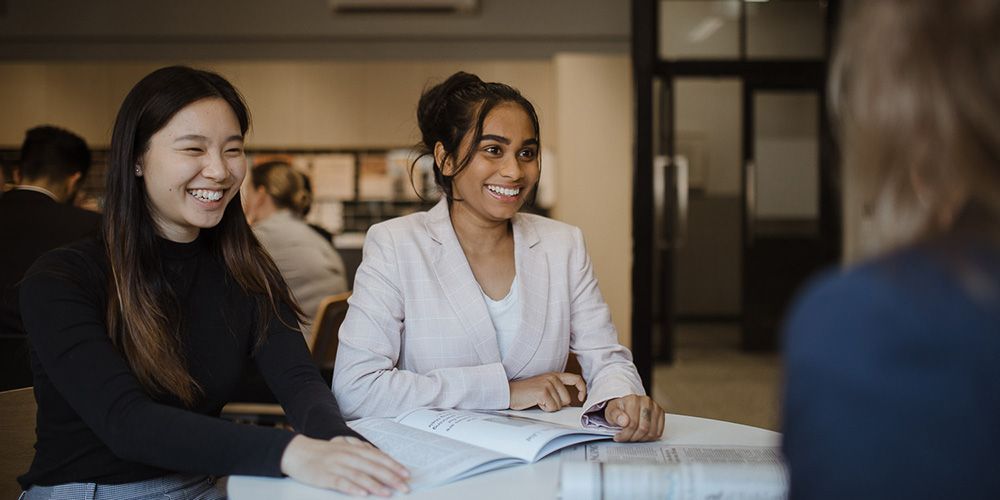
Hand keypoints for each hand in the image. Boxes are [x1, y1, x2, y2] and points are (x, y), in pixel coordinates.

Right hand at [280, 434, 409, 496]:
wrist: (297, 452)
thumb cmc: (323, 453)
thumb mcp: (343, 449)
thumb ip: (360, 454)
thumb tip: (380, 461)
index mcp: (353, 449)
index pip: (378, 457)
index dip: (393, 465)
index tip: (406, 474)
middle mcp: (347, 455)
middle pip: (372, 466)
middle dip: (391, 477)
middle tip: (404, 487)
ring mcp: (336, 465)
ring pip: (359, 475)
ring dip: (375, 485)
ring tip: (388, 493)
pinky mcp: (324, 476)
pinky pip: (341, 482)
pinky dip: (353, 488)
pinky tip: (362, 494)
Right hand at [509, 372, 586, 410]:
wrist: (509, 392)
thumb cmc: (525, 392)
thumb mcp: (543, 387)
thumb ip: (557, 391)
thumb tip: (568, 404)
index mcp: (554, 375)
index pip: (575, 379)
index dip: (581, 389)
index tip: (580, 397)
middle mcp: (552, 378)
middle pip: (567, 399)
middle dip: (557, 404)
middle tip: (544, 401)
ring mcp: (548, 384)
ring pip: (559, 405)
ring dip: (549, 407)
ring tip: (538, 400)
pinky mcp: (543, 392)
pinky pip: (552, 407)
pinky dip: (544, 409)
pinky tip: (536, 402)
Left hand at [605, 395, 664, 441]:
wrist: (625, 406)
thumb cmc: (618, 410)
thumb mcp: (610, 412)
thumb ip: (615, 416)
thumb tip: (624, 422)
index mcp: (633, 400)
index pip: (632, 423)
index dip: (625, 434)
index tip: (618, 437)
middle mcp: (646, 401)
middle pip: (643, 428)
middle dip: (633, 437)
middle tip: (626, 438)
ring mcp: (655, 407)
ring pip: (652, 432)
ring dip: (641, 438)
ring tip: (633, 437)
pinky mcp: (661, 414)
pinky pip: (658, 432)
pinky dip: (649, 438)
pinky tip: (641, 435)